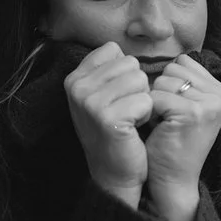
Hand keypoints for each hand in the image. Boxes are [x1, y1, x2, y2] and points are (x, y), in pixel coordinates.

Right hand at [62, 39, 151, 206]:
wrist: (114, 171)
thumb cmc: (115, 130)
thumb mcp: (100, 96)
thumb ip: (106, 70)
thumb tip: (121, 49)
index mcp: (74, 77)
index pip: (114, 51)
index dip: (125, 73)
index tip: (118, 95)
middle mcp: (78, 86)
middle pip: (130, 64)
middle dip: (136, 87)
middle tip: (126, 110)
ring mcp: (90, 102)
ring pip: (139, 80)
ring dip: (143, 100)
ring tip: (131, 118)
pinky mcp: (108, 118)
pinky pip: (144, 100)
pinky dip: (146, 115)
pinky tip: (134, 128)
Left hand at [142, 53, 220, 220]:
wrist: (171, 177)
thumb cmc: (168, 136)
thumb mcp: (179, 101)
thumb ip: (180, 76)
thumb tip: (160, 41)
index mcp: (220, 88)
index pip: (180, 62)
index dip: (166, 83)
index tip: (173, 108)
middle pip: (171, 69)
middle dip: (160, 91)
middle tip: (168, 118)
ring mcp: (212, 104)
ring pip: (163, 81)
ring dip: (154, 101)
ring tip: (166, 124)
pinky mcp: (195, 113)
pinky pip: (156, 96)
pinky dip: (150, 111)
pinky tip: (161, 129)